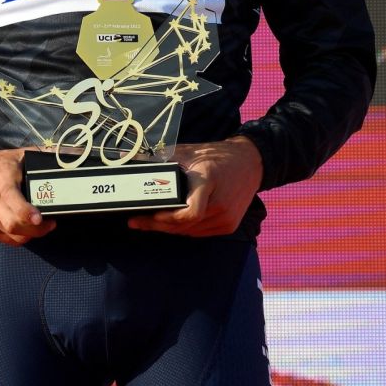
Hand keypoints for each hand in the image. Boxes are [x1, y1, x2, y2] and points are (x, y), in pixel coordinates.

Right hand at [0, 148, 55, 244]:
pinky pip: (3, 239)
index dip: (28, 215)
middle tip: (51, 224)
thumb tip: (72, 153)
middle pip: (14, 226)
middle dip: (36, 230)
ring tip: (40, 226)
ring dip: (29, 234)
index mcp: (1, 185)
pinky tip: (25, 230)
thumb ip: (43, 155)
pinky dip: (17, 237)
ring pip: (11, 236)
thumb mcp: (17, 155)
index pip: (14, 206)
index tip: (41, 218)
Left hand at [127, 135, 263, 236]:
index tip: (149, 214)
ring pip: (190, 231)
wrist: (251, 163)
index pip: (190, 213)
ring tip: (148, 222)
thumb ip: (162, 159)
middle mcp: (221, 204)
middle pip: (185, 225)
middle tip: (136, 222)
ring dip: (170, 228)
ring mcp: (227, 218)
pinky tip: (171, 223)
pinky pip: (200, 232)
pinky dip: (185, 229)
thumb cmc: (216, 155)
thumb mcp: (189, 152)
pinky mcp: (229, 225)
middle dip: (158, 225)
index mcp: (209, 182)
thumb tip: (134, 162)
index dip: (167, 219)